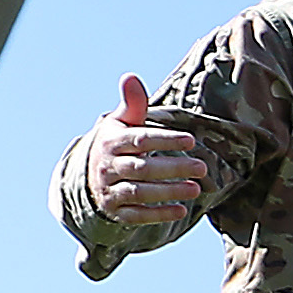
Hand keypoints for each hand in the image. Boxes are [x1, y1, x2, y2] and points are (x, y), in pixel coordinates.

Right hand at [86, 75, 208, 226]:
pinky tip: (181, 211)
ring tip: (195, 189)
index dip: (165, 140)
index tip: (191, 140)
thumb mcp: (120, 122)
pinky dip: (158, 214)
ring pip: (139, 192)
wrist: (89, 175)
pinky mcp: (115, 211)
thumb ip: (132, 103)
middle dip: (173, 168)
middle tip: (202, 167)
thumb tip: (130, 77)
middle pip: (142, 168)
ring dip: (168, 191)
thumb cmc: (116, 143)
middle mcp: (107, 167)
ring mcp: (109, 191)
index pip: (139, 140)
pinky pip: (136, 215)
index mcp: (111, 142)